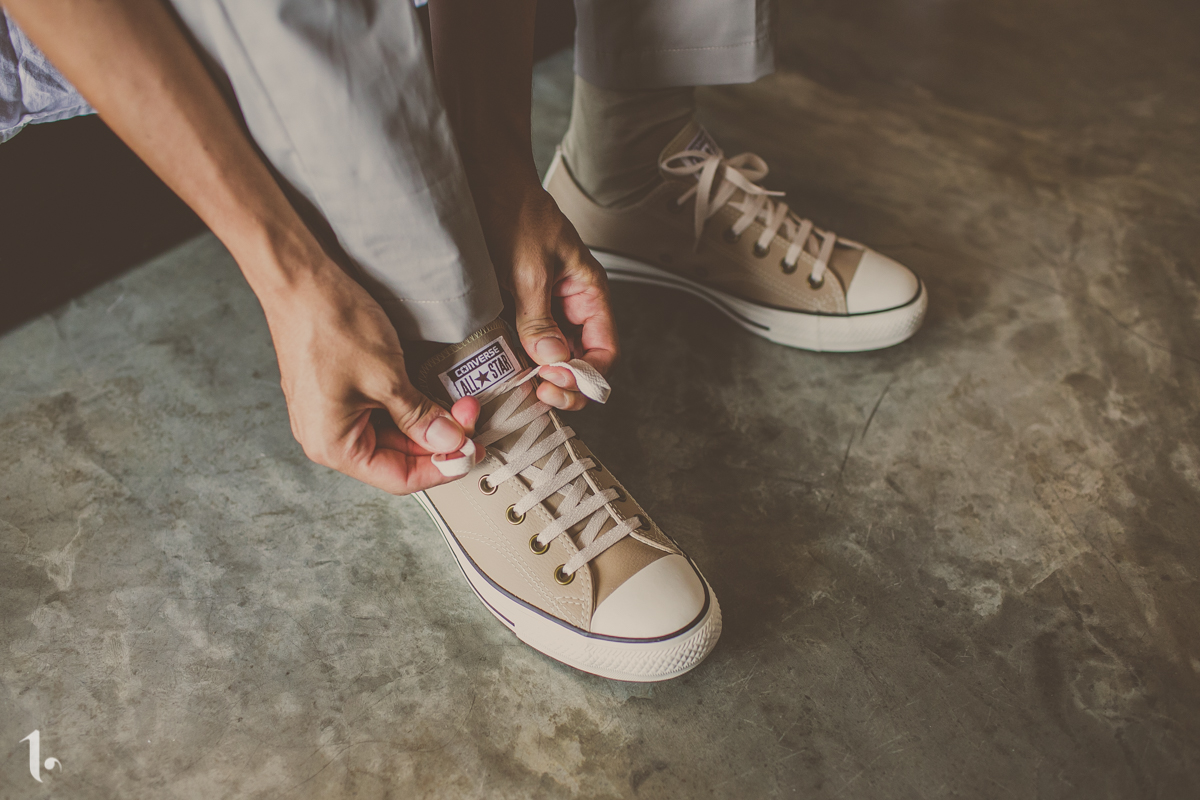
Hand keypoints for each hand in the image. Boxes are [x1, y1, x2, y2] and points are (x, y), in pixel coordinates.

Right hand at [261, 259, 482, 494]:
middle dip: (438, 439)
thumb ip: (421, 418)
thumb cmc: (329, 324)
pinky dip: (409, 408)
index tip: (470, 451)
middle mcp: (327, 436)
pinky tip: (431, 395)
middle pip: (397, 457)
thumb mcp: (387, 378)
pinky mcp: (338, 392)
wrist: (300, 280)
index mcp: (332, 445)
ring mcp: (331, 414)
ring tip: (456, 404)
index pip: (399, 478)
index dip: (441, 467)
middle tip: (470, 419)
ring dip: (427, 422)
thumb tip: (450, 442)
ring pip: (392, 434)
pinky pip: (380, 413)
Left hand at [474, 180, 618, 410]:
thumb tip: (553, 361)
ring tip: (521, 386)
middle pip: (581, 362)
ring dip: (540, 377)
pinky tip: (506, 370)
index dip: (587, 374)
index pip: (604, 351)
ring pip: (553, 359)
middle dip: (565, 383)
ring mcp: (544, 310)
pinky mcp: (518, 310)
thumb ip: (540, 318)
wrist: (482, 183)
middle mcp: (570, 306)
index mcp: (588, 293)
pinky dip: (519, 363)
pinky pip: (526, 346)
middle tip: (538, 391)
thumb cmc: (514, 212)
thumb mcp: (529, 269)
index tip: (558, 382)